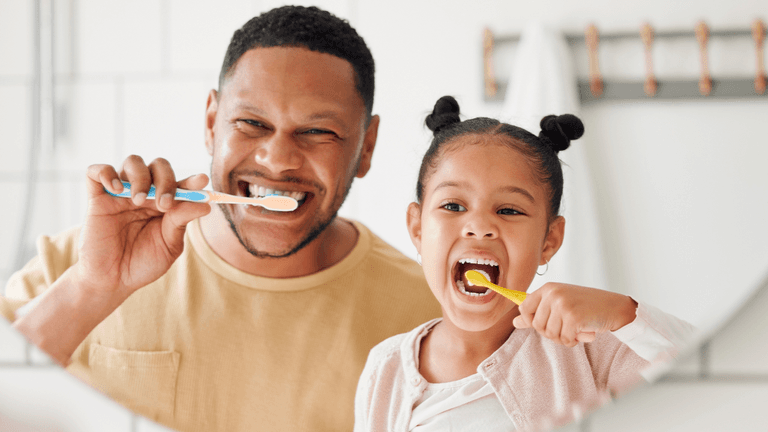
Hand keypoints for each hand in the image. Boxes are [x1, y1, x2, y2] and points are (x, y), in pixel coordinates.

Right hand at [76, 155, 211, 300]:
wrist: (112, 281)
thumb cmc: (143, 263)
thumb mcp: (169, 245)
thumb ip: (182, 221)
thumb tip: (205, 204)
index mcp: (166, 204)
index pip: (181, 184)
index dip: (192, 180)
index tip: (202, 181)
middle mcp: (146, 193)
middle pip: (159, 166)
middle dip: (166, 180)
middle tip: (165, 204)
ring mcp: (121, 194)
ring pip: (132, 162)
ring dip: (141, 177)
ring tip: (139, 201)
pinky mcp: (97, 198)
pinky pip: (95, 171)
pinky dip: (105, 172)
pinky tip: (115, 188)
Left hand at [512, 283, 637, 346]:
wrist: (614, 307)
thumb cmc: (587, 306)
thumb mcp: (559, 304)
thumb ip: (537, 312)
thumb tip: (515, 322)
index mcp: (548, 288)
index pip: (523, 308)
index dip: (531, 321)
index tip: (545, 323)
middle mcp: (553, 294)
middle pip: (537, 325)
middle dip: (552, 332)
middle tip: (568, 326)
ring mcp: (562, 305)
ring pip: (551, 334)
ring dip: (564, 337)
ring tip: (577, 328)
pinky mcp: (573, 317)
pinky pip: (565, 339)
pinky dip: (574, 341)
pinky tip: (584, 332)